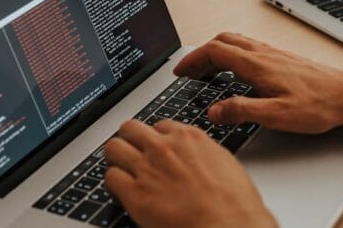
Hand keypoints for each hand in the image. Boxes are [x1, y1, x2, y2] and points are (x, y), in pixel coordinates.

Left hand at [104, 120, 276, 227]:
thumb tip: (193, 154)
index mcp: (187, 137)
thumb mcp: (223, 161)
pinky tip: (123, 189)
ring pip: (113, 148)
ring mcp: (147, 168)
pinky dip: (114, 182)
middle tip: (131, 150)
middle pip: (130, 128)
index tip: (155, 145)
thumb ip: (201, 151)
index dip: (156, 137)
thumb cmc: (233, 201)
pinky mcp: (135, 193)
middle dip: (130, 139)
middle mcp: (164, 148)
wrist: (228, 224)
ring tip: (122, 168)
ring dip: (117, 157)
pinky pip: (110, 177)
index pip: (159, 125)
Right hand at [174, 33, 342, 133]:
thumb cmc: (319, 105)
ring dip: (215, 53)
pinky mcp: (282, 59)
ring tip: (206, 72)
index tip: (180, 71)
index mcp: (257, 64)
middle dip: (201, 54)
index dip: (193, 59)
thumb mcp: (277, 115)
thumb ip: (242, 111)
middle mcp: (264, 54)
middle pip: (222, 41)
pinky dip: (231, 56)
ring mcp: (273, 54)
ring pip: (235, 43)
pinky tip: (235, 73)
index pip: (215, 51)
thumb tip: (214, 111)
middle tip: (189, 72)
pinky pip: (248, 49)